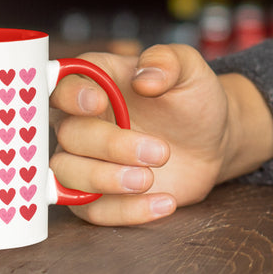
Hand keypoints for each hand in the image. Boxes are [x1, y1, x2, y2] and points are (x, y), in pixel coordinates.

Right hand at [50, 43, 272, 225]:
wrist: (211, 142)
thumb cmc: (193, 99)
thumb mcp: (190, 70)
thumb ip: (168, 62)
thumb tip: (144, 78)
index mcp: (97, 81)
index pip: (62, 83)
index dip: (70, 94)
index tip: (97, 103)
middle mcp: (82, 120)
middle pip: (68, 134)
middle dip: (111, 145)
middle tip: (160, 152)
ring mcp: (86, 160)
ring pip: (66, 174)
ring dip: (104, 180)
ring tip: (149, 179)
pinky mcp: (98, 195)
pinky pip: (92, 210)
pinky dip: (125, 211)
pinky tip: (163, 203)